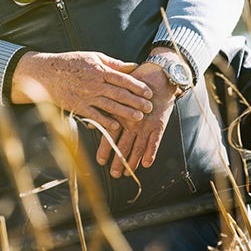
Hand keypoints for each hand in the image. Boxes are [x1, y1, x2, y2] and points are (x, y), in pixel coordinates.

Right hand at [10, 51, 152, 133]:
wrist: (45, 74)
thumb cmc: (70, 62)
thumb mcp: (92, 57)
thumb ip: (113, 63)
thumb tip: (133, 66)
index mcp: (99, 70)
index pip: (123, 79)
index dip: (137, 86)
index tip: (149, 92)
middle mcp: (95, 84)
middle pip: (120, 94)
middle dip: (136, 101)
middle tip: (150, 107)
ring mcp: (86, 96)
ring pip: (110, 106)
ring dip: (126, 113)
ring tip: (139, 118)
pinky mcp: (78, 106)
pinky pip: (95, 116)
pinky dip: (106, 122)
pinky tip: (117, 126)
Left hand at [97, 60, 177, 177]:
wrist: (158, 76)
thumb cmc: (135, 85)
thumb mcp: (117, 95)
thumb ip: (105, 111)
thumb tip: (91, 125)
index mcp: (120, 114)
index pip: (110, 134)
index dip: (105, 149)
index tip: (100, 161)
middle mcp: (132, 121)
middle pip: (123, 145)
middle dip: (118, 161)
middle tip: (114, 174)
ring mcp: (146, 124)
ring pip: (138, 147)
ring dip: (132, 161)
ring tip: (128, 174)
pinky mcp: (159, 124)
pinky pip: (155, 141)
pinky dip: (150, 153)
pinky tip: (146, 164)